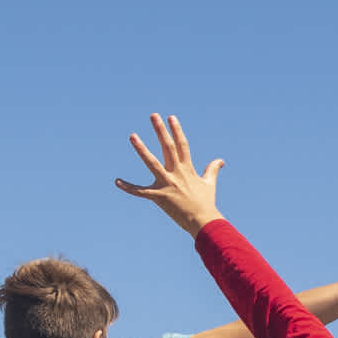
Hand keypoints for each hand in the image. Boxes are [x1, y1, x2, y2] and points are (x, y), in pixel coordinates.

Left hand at [115, 114, 225, 235]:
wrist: (203, 222)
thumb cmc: (206, 204)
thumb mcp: (209, 184)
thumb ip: (212, 170)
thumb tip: (220, 161)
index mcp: (188, 169)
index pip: (182, 145)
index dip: (176, 130)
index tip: (170, 117)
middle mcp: (177, 174)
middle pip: (168, 148)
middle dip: (161, 131)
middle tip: (153, 115)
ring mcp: (167, 184)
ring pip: (152, 163)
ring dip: (142, 149)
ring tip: (132, 136)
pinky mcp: (159, 197)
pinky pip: (141, 191)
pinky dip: (129, 188)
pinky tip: (117, 181)